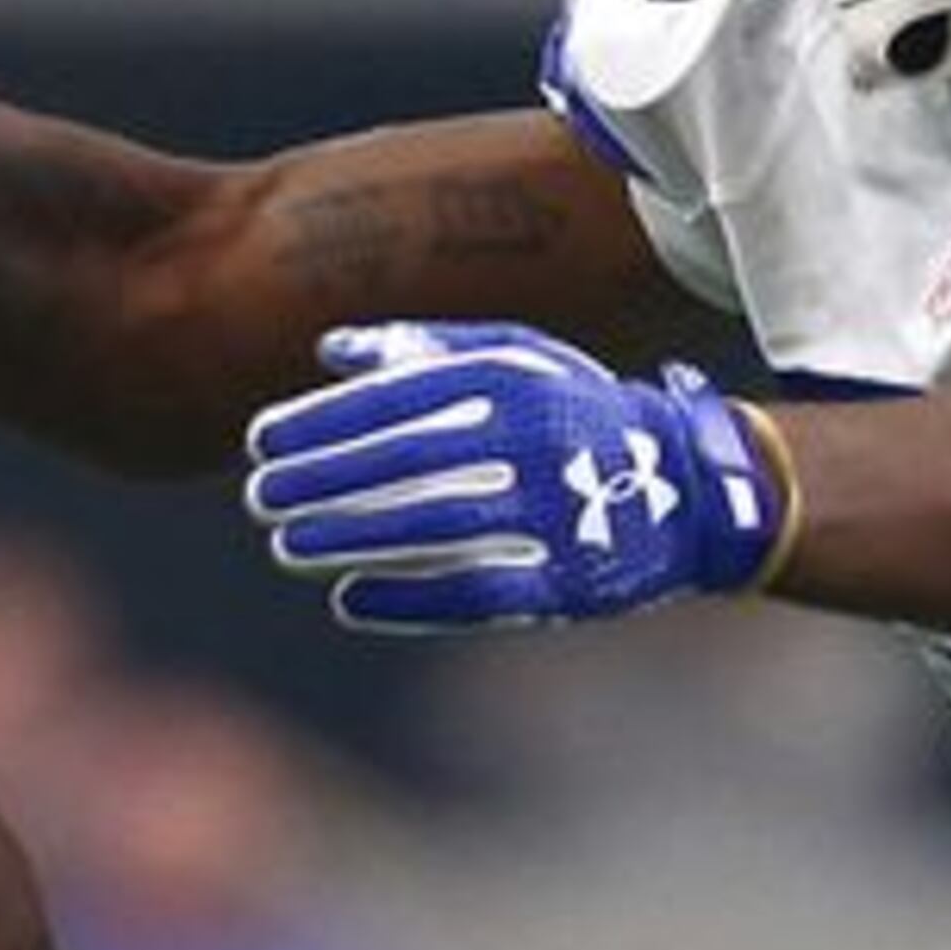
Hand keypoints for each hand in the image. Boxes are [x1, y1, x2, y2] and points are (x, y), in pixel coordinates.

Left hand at [244, 321, 793, 630]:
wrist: (690, 486)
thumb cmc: (577, 412)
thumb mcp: (515, 359)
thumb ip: (422, 351)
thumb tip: (328, 349)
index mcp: (514, 379)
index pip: (396, 400)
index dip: (320, 423)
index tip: (261, 442)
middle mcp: (534, 439)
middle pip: (403, 464)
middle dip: (322, 482)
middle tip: (260, 498)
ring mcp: (555, 512)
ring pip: (431, 528)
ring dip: (350, 540)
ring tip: (287, 547)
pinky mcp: (570, 581)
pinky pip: (476, 592)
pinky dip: (409, 600)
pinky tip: (349, 600)